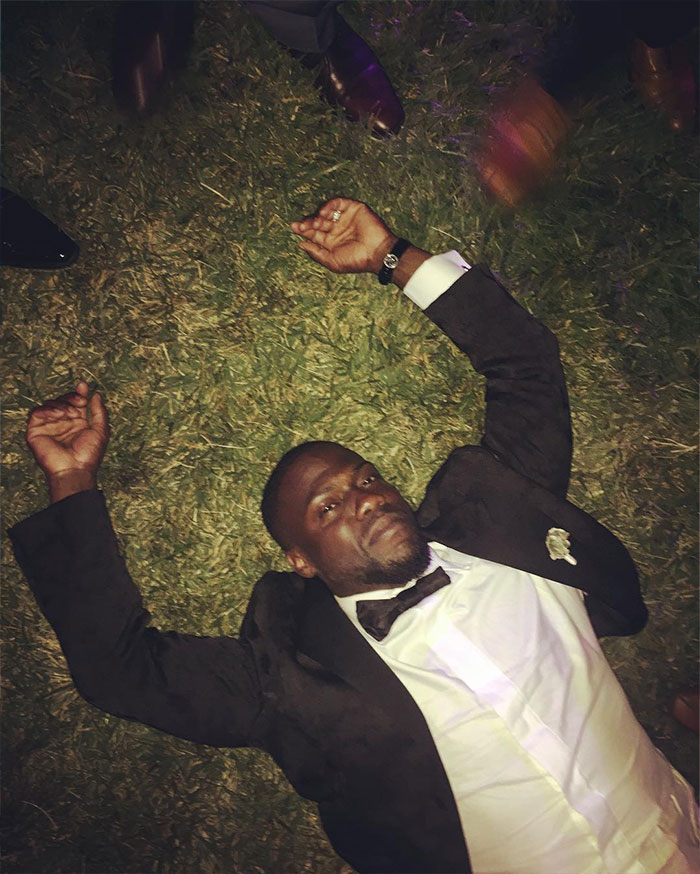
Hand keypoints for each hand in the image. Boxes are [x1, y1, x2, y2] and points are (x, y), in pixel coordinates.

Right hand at [26, 380, 108, 501]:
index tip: (83, 385)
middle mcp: (62, 424)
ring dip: (61, 404)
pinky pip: (36, 413)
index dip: (78, 393)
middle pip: (62, 400)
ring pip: (49, 404)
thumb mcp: (101, 430)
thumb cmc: (89, 454)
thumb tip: (95, 394)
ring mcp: (49, 427)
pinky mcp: (35, 431)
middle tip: (80, 403)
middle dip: (71, 398)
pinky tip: (59, 414)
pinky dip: (47, 409)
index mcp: (77, 423)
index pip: (75, 403)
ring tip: (72, 413)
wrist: (75, 469)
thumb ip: (99, 411)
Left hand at [291, 197, 397, 274]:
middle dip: (308, 223)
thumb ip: (316, 253)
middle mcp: (337, 229)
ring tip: (315, 223)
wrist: (377, 253)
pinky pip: (337, 202)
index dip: (303, 230)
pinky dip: (329, 205)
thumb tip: (300, 244)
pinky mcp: (353, 208)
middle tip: (301, 226)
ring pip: (326, 212)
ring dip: (318, 216)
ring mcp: (345, 218)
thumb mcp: (332, 261)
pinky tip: (324, 214)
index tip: (294, 228)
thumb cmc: (356, 261)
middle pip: (317, 221)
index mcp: (331, 242)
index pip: (313, 233)